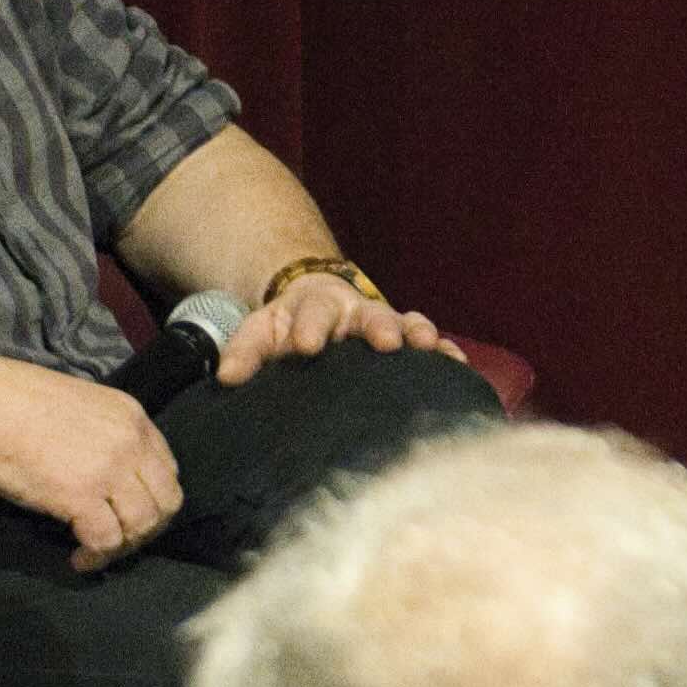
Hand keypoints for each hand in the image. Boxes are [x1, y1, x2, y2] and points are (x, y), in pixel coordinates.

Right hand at [0, 354, 183, 565]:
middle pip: (166, 501)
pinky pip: (106, 541)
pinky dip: (96, 557)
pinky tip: (79, 558)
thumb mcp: (80, 406)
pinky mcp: (82, 496)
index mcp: (132, 417)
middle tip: (122, 539)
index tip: (132, 511)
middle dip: (148, 528)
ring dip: (123, 546)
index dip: (154, 498)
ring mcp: (109, 470)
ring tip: (97, 552)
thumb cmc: (14, 401)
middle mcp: (131, 443)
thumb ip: (104, 435)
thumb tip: (105, 470)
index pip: (167, 469)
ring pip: (142, 525)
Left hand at [212, 263, 444, 381]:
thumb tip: (227, 378)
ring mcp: (388, 324)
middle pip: (372, 314)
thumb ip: (245, 352)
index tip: (307, 345)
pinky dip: (445, 353)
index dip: (311, 328)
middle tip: (387, 341)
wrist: (317, 309)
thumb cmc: (289, 328)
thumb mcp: (260, 331)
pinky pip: (431, 345)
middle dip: (381, 326)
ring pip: (408, 323)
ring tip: (428, 346)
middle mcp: (358, 312)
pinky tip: (458, 365)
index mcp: (317, 307)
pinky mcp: (407, 341)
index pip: (313, 314)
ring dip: (420, 334)